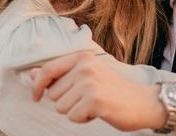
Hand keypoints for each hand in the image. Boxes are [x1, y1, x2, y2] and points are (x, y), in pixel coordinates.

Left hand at [30, 52, 165, 131]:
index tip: (36, 97)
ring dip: (74, 111)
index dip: (37, 85)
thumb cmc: (113, 90)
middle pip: (52, 93)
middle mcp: (84, 66)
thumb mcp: (86, 76)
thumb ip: (60, 74)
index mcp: (82, 57)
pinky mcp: (94, 99)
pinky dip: (82, 119)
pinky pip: (72, 117)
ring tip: (93, 104)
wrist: (143, 102)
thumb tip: (32, 74)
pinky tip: (97, 111)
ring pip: (60, 107)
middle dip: (65, 101)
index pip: (47, 69)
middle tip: (87, 98)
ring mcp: (89, 82)